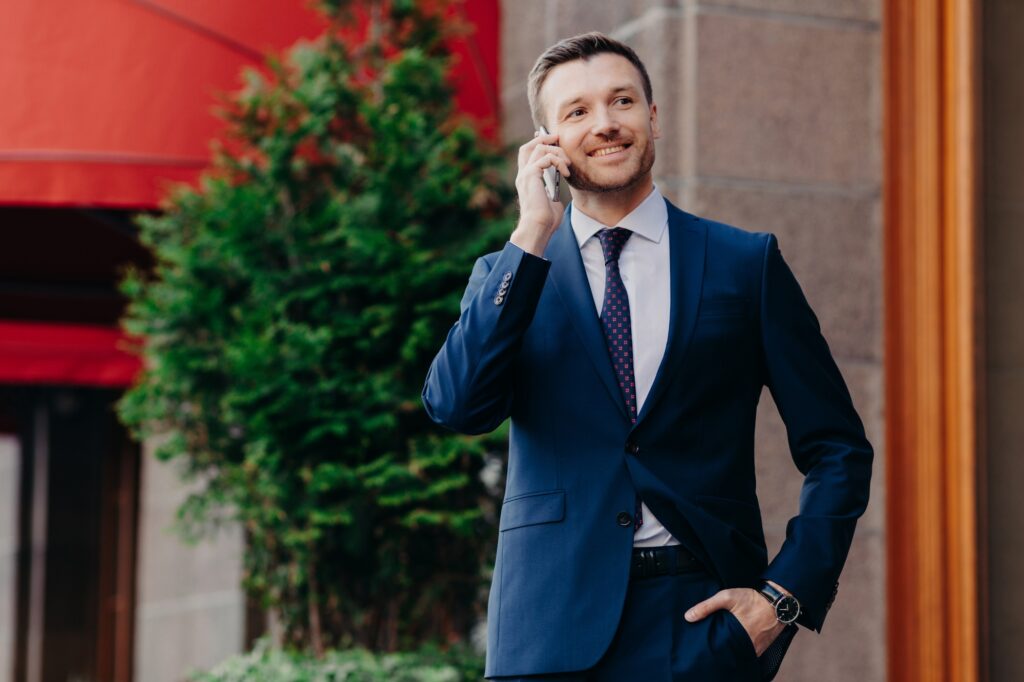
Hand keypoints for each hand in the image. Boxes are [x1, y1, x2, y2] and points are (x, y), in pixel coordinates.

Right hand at [510, 130, 571, 255]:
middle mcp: (523, 175)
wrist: (538, 228)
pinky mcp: (531, 175)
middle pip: (528, 146)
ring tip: (567, 164)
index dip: (538, 143)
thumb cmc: (545, 220)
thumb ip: (552, 190)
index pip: (527, 155)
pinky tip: (566, 172)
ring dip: (557, 152)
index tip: (554, 140)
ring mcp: (525, 174)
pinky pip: (546, 157)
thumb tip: (559, 185)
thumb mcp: (552, 201)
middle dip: (544, 138)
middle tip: (559, 138)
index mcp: (526, 180)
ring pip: (539, 148)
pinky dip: (559, 161)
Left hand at [684, 586, 786, 656]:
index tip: (704, 644)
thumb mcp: (727, 597)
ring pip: (740, 653)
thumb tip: (688, 617)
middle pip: (730, 652)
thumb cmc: (752, 598)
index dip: (712, 648)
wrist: (778, 600)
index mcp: (738, 633)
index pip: (720, 648)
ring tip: (723, 644)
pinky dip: (743, 650)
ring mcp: (757, 647)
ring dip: (732, 650)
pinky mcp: (763, 647)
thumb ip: (707, 606)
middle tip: (712, 644)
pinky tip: (735, 643)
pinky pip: (750, 653)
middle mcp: (749, 644)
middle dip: (721, 650)